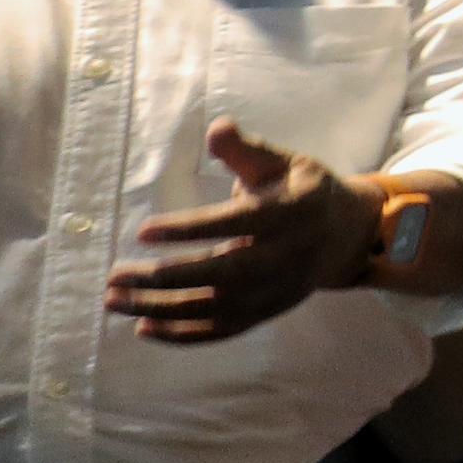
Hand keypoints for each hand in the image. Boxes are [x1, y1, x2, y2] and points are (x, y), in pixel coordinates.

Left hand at [105, 119, 374, 339]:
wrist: (347, 234)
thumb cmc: (303, 192)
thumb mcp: (283, 162)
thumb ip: (247, 149)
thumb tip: (217, 128)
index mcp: (290, 213)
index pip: (236, 223)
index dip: (190, 229)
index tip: (143, 231)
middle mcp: (285, 256)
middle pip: (222, 274)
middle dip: (166, 278)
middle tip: (116, 275)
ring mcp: (277, 290)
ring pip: (217, 307)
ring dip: (163, 308)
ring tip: (115, 301)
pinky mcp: (268, 312)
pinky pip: (223, 330)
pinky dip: (183, 334)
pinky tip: (143, 327)